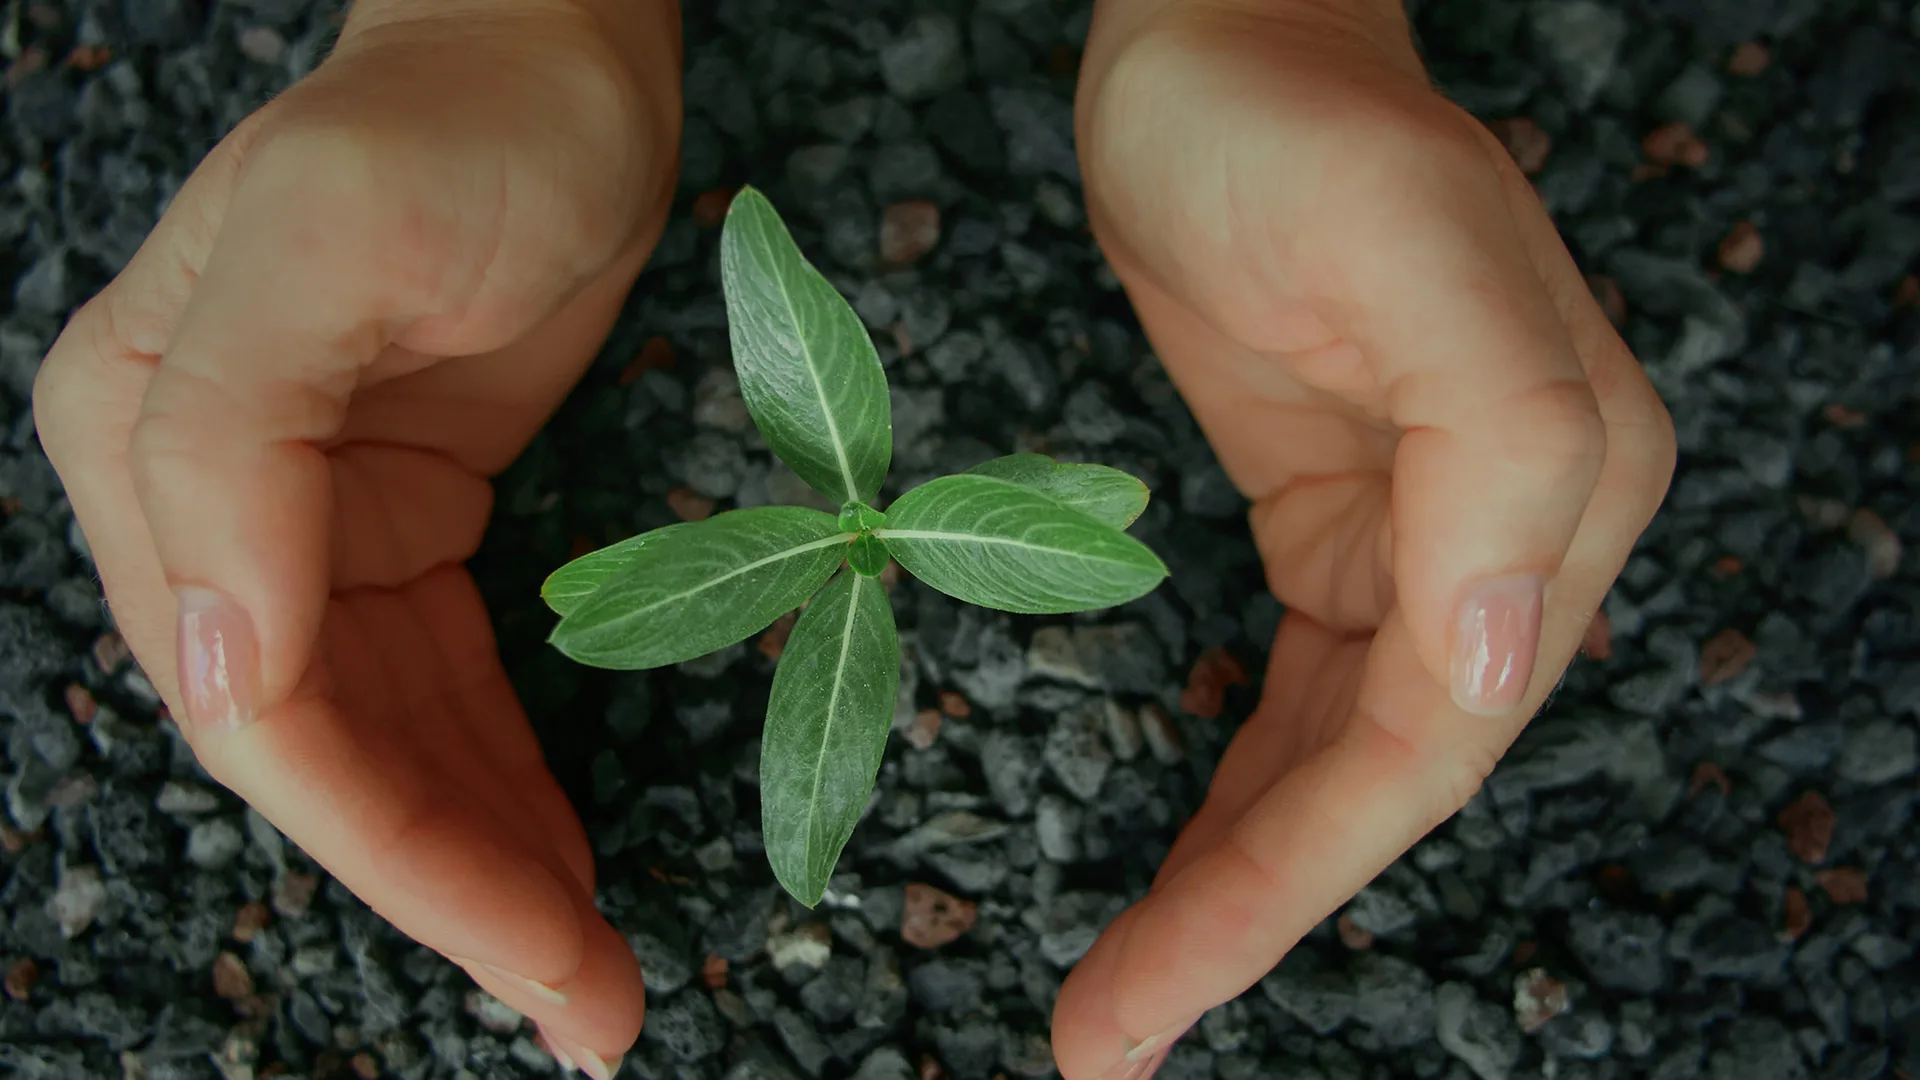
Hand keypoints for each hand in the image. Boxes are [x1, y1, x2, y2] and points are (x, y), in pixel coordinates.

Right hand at [32, 1, 679, 1070]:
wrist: (548, 56)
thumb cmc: (459, 121)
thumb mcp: (338, 241)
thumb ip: (237, 443)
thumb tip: (221, 673)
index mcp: (154, 448)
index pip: (265, 709)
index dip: (392, 849)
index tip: (530, 948)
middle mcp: (208, 505)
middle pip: (328, 754)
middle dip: (454, 891)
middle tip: (588, 1009)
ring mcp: (304, 523)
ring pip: (389, 744)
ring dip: (485, 863)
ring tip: (592, 972)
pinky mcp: (398, 523)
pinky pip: (444, 690)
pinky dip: (503, 781)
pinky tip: (562, 857)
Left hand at [1052, 2, 1674, 1074]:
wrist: (1218, 44)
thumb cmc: (1296, 126)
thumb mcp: (1407, 248)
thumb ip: (1500, 443)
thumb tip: (1493, 656)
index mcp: (1557, 488)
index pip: (1425, 743)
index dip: (1291, 886)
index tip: (1154, 998)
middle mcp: (1509, 529)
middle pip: (1378, 780)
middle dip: (1249, 918)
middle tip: (1109, 1041)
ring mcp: (1421, 530)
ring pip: (1332, 759)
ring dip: (1237, 881)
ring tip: (1124, 998)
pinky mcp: (1332, 521)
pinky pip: (1294, 698)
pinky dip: (1237, 791)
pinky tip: (1184, 868)